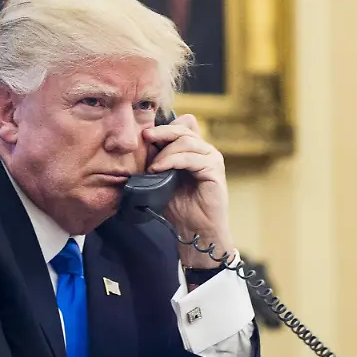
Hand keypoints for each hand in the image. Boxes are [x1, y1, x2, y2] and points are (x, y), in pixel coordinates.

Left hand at [144, 114, 234, 269]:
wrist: (194, 230)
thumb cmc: (178, 207)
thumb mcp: (162, 179)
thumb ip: (157, 161)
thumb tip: (141, 145)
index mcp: (194, 150)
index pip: (181, 126)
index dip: (163, 127)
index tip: (144, 134)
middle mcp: (205, 151)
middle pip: (183, 129)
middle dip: (161, 132)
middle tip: (145, 138)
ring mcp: (212, 159)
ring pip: (186, 141)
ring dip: (165, 152)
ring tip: (151, 166)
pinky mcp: (215, 170)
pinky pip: (192, 158)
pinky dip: (173, 160)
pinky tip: (159, 168)